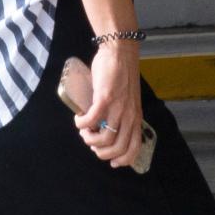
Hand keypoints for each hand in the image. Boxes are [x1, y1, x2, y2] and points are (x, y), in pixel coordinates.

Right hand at [74, 41, 142, 167]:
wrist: (119, 52)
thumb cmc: (122, 73)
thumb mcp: (129, 98)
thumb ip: (123, 111)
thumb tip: (109, 124)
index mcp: (136, 117)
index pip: (133, 149)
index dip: (122, 161)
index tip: (111, 162)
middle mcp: (129, 116)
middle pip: (117, 149)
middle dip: (101, 153)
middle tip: (91, 143)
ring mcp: (117, 108)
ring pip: (103, 139)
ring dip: (89, 139)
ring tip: (83, 130)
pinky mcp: (105, 98)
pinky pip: (91, 120)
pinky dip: (82, 124)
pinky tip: (78, 119)